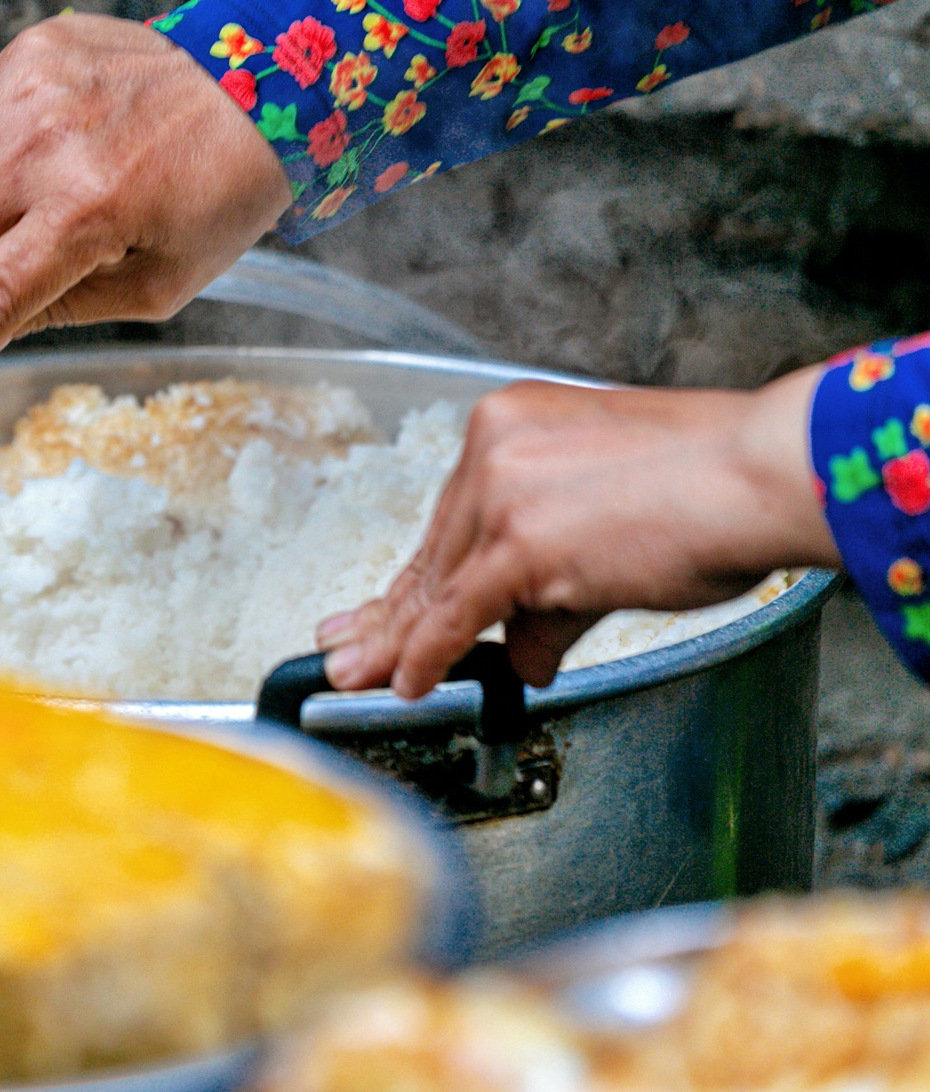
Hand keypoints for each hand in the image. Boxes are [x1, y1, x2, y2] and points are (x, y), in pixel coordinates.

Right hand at [0, 13, 289, 402]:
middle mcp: (48, 146)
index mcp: (89, 213)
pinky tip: (60, 143)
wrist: (266, 81)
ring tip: (55, 189)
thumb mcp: (161, 283)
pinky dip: (0, 149)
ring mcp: (32, 89)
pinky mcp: (30, 51)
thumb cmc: (221, 194)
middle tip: (10, 265)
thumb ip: (66, 309)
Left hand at [318, 368, 840, 699]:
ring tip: (357, 676)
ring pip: (438, 584)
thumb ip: (554, 596)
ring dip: (398, 641)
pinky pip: (457, 614)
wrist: (763, 473)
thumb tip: (524, 655)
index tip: (379, 609)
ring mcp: (502, 492)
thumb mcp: (611, 533)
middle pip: (433, 552)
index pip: (452, 521)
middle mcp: (494, 448)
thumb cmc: (714, 487)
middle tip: (344, 647)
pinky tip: (407, 682)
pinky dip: (428, 654)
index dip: (415, 577)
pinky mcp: (518, 542)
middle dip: (388, 612)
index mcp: (511, 425)